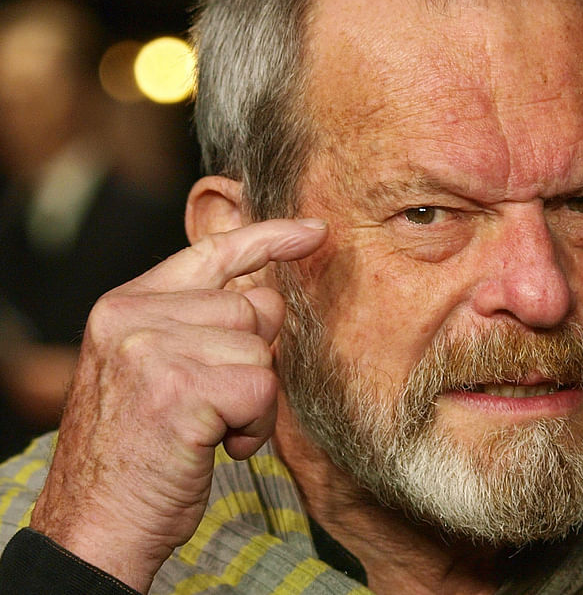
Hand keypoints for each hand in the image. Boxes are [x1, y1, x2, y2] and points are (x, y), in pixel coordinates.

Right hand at [30, 218, 327, 592]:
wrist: (94, 527)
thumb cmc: (134, 452)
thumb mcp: (150, 369)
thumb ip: (194, 324)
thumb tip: (265, 298)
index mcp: (125, 305)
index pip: (210, 252)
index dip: (269, 238)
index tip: (313, 231)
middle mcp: (133, 317)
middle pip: (252, 307)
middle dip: (254, 358)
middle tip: (216, 403)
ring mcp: (153, 349)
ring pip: (261, 350)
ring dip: (254, 399)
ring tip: (211, 428)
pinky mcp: (181, 387)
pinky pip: (262, 386)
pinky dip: (255, 424)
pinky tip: (218, 446)